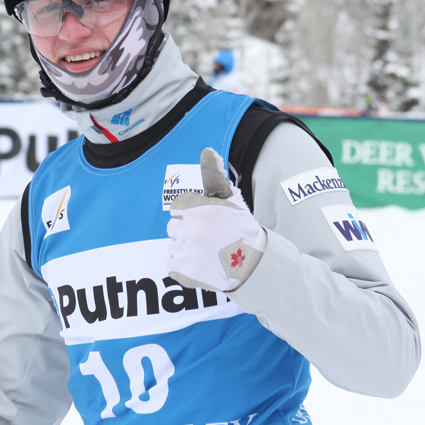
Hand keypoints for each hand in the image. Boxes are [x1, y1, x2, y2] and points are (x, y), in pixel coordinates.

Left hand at [166, 148, 264, 292]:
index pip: (177, 209)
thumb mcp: (231, 198)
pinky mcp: (184, 272)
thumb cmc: (241, 228)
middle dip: (187, 232)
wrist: (253, 262)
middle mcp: (191, 231)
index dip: (191, 215)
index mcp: (198, 210)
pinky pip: (172, 265)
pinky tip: (201, 264)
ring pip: (173, 247)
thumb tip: (207, 151)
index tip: (205, 222)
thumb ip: (214, 175)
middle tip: (208, 238)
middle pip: (173, 229)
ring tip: (206, 252)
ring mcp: (187, 253)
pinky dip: (183, 266)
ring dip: (185, 249)